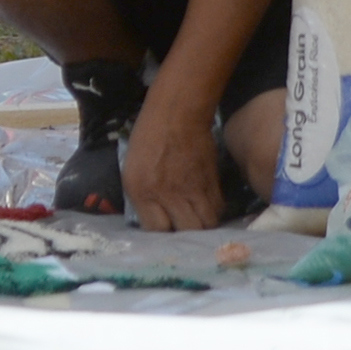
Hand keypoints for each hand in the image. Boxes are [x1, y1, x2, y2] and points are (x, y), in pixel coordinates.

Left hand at [120, 97, 229, 231]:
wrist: (177, 114)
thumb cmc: (147, 139)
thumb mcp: (132, 170)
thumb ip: (142, 199)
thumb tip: (156, 221)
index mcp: (143, 190)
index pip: (157, 230)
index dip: (161, 232)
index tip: (162, 226)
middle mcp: (168, 193)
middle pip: (187, 232)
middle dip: (185, 234)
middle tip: (181, 227)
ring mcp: (194, 189)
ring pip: (207, 224)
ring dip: (202, 227)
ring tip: (195, 220)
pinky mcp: (213, 182)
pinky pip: (218, 208)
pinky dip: (213, 212)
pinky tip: (205, 207)